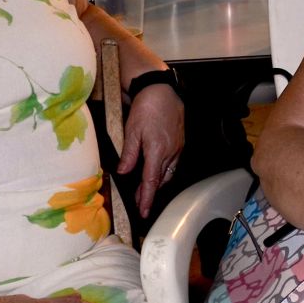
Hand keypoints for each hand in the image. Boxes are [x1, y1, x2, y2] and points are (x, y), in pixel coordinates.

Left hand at [118, 82, 183, 217]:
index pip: (151, 181)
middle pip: (161, 179)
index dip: (147, 198)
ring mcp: (177, 147)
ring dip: (159, 182)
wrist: (162, 90)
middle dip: (151, 192)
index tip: (143, 211)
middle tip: (141, 202)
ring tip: (147, 188)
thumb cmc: (146, 108)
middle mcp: (170, 152)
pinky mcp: (180, 141)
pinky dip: (165, 170)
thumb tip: (123, 173)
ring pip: (169, 172)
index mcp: (157, 151)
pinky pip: (173, 162)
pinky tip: (157, 169)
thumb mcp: (131, 131)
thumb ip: (129, 155)